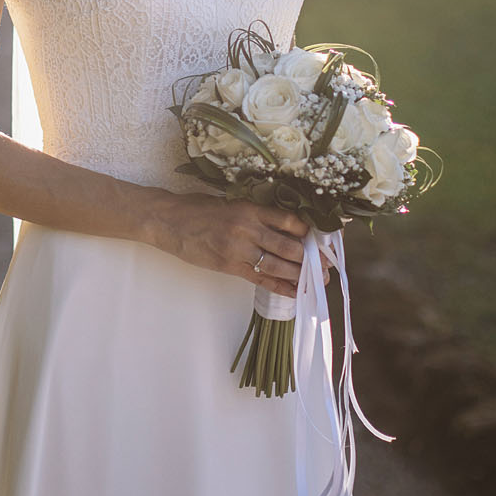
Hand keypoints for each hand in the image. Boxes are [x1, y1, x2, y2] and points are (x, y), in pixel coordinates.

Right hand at [144, 191, 310, 300]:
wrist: (168, 222)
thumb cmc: (196, 210)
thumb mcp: (228, 203)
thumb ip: (253, 213)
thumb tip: (280, 225)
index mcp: (249, 208)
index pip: (289, 220)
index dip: (309, 232)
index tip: (321, 240)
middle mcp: (248, 228)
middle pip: (290, 246)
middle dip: (312, 259)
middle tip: (326, 266)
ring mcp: (239, 249)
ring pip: (279, 265)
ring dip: (301, 275)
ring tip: (317, 281)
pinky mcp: (229, 266)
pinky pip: (261, 280)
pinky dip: (281, 287)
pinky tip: (295, 293)